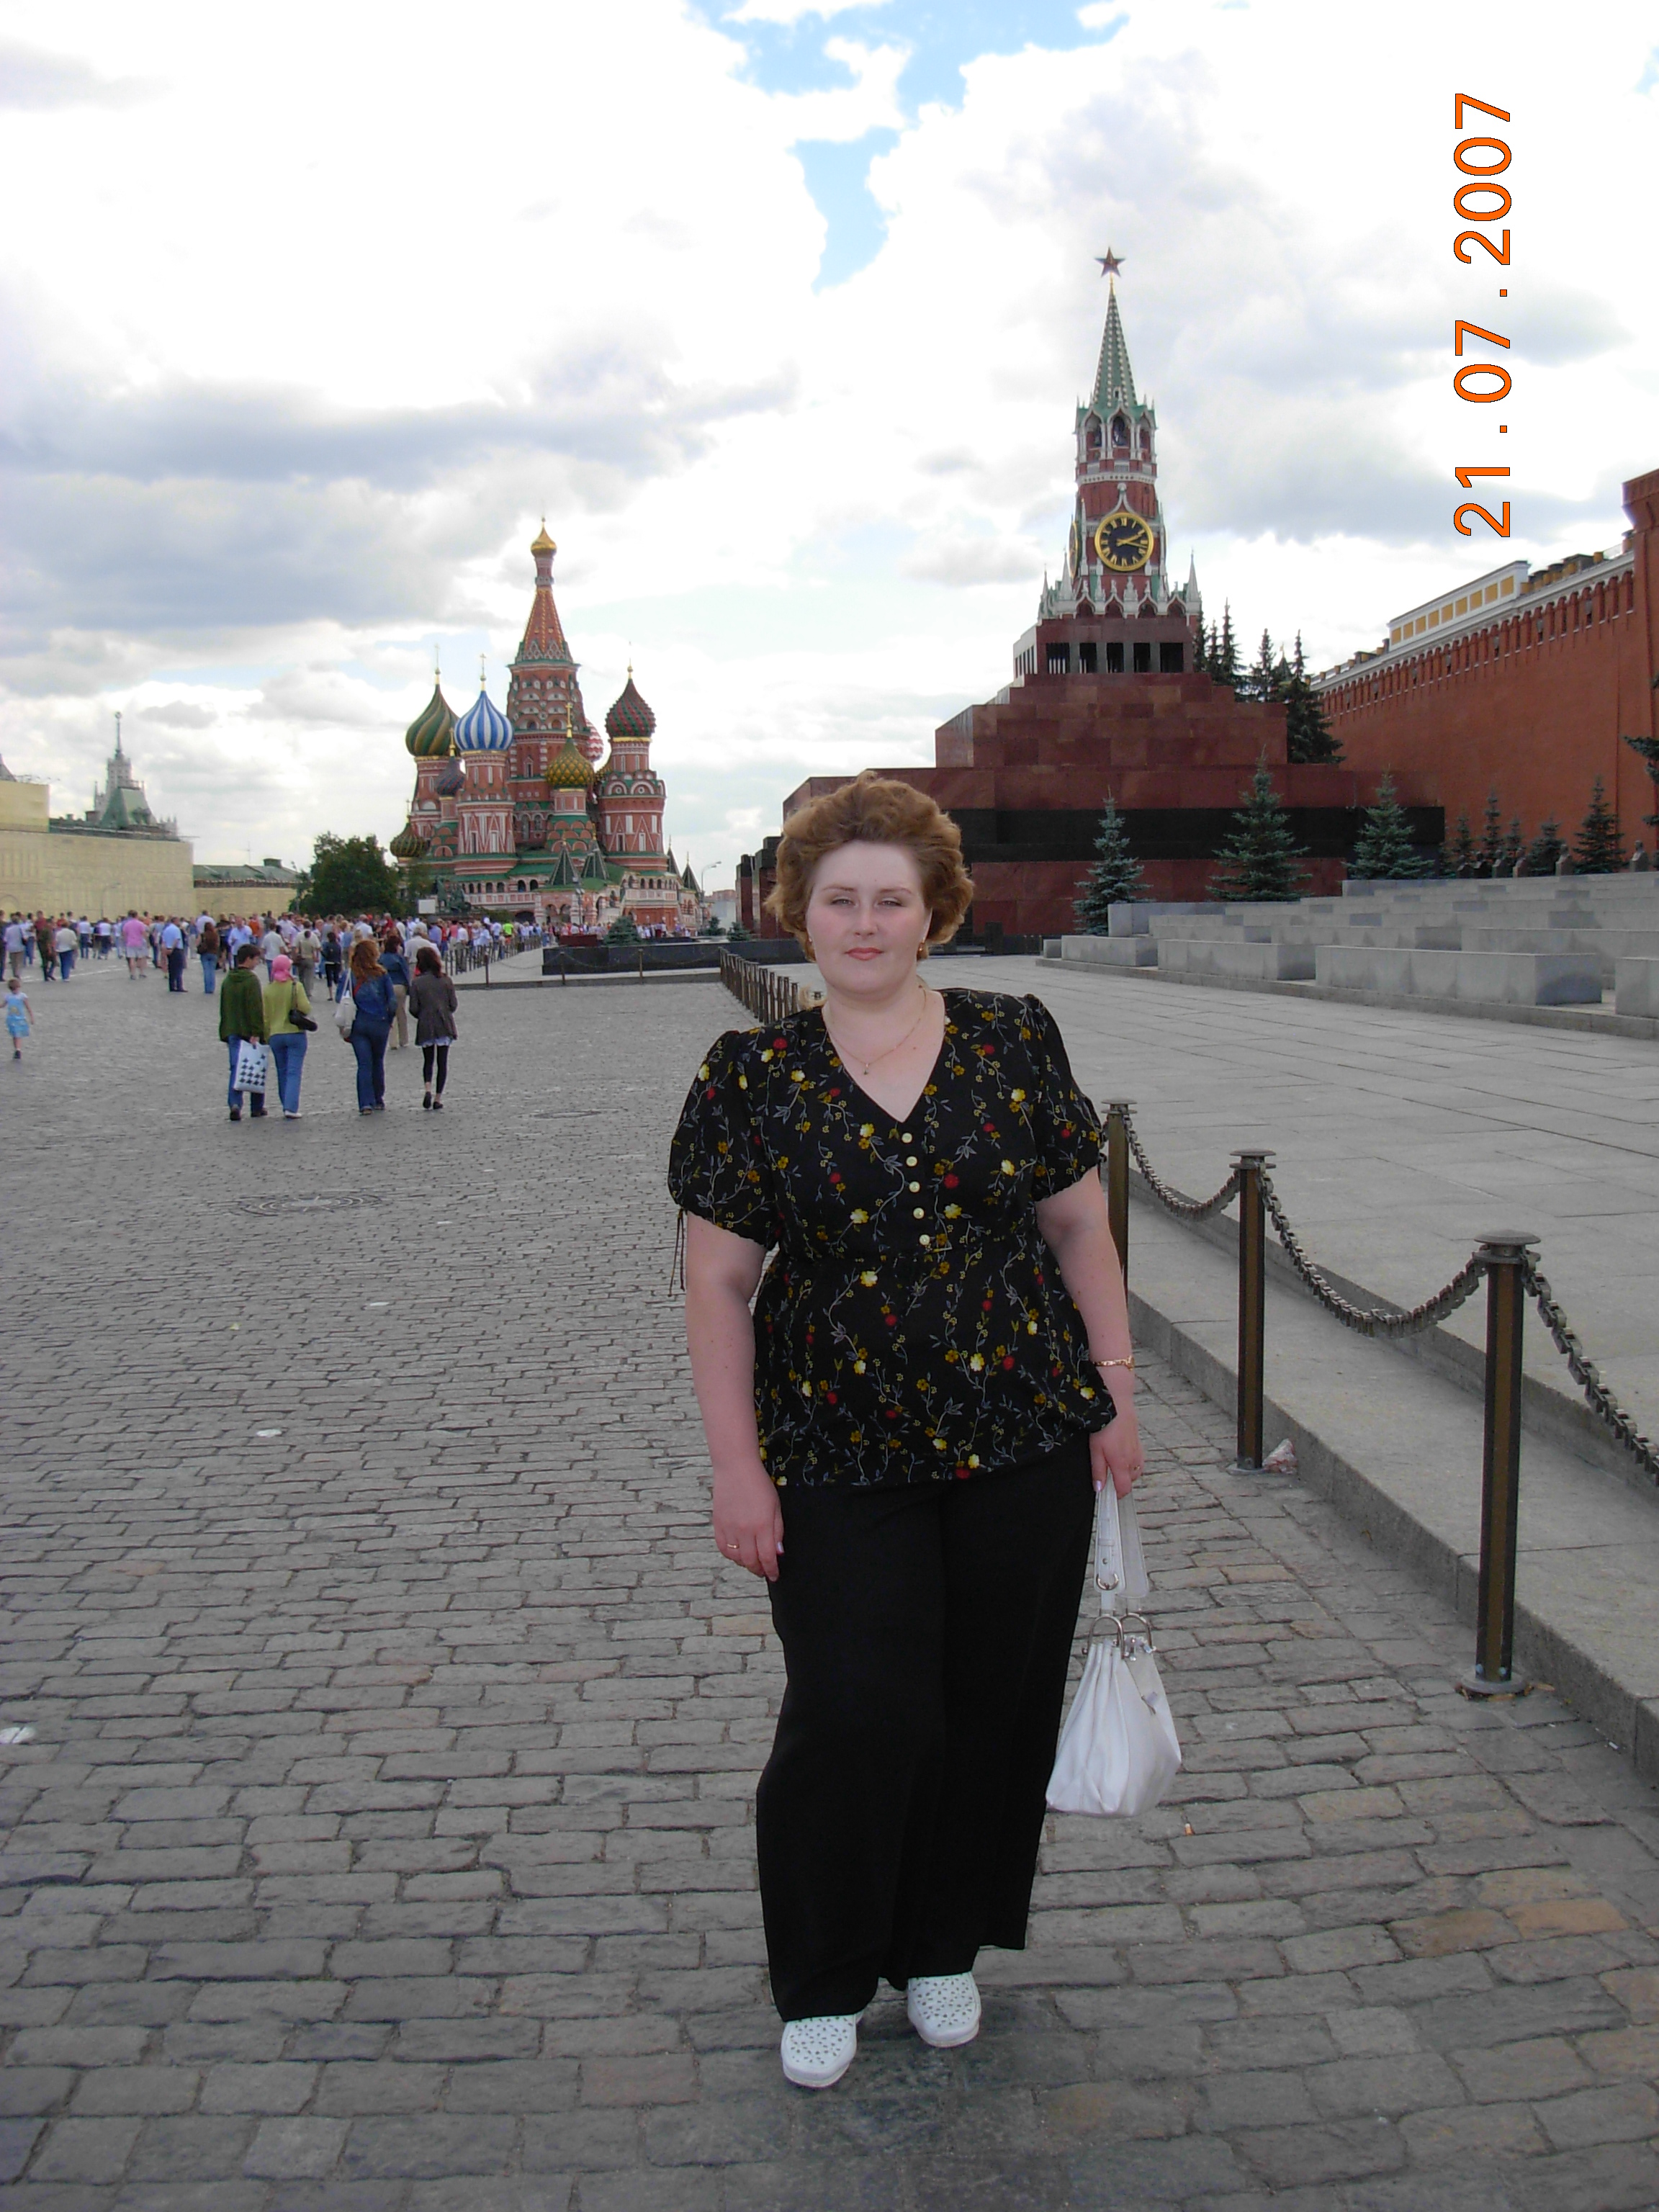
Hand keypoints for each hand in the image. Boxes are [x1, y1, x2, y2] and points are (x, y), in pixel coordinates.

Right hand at [712, 1462, 783, 1581]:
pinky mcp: (718, 1524)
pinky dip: (731, 1555)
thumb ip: (777, 1531)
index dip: (772, 1570)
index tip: (774, 1575)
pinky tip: (737, 1553)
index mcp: (763, 1525)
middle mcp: (745, 1529)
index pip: (767, 1557)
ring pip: (736, 1558)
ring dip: (745, 1564)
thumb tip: (778, 1552)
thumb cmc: (759, 1484)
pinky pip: (723, 1548)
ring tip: (752, 1562)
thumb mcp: (776, 1506)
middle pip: (751, 1561)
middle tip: (764, 1572)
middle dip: (759, 1570)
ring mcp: (729, 1528)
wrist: (736, 1468)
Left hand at [1092, 1397, 1143, 1496]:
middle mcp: (1132, 1458)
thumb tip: (1100, 1489)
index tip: (1108, 1496)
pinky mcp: (1138, 1441)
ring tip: (1113, 1465)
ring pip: (1135, 1469)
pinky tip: (1121, 1453)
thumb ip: (1098, 1470)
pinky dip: (1131, 1461)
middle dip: (1120, 1482)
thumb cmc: (1104, 1423)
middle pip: (1130, 1480)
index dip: (1117, 1495)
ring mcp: (1137, 1449)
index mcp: (1121, 1463)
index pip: (1124, 1488)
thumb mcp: (1095, 1449)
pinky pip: (1138, 1458)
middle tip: (1107, 1477)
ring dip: (1126, 1472)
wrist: (1116, 1402)